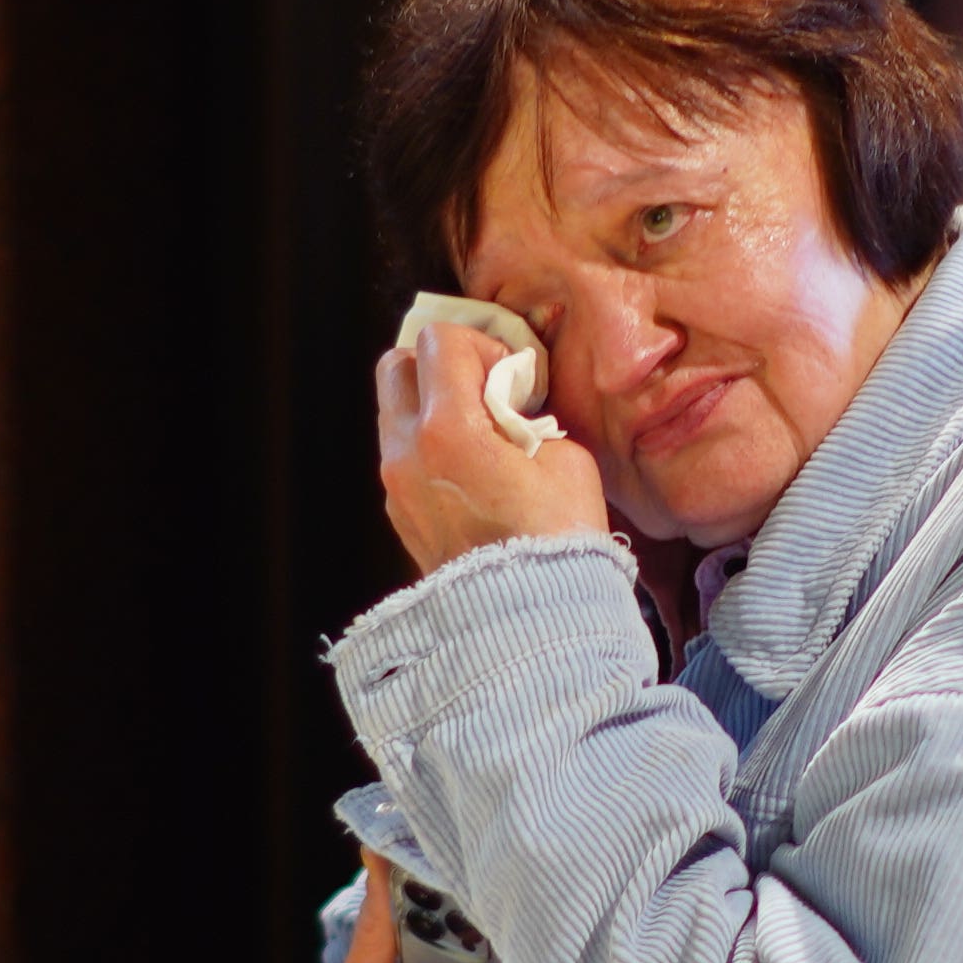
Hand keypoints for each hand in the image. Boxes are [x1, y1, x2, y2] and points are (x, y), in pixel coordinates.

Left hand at [375, 315, 608, 572]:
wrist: (529, 622)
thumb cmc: (556, 541)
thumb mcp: (566, 457)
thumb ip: (528, 415)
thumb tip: (511, 406)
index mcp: (447, 430)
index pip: (438, 340)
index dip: (481, 345)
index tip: (511, 378)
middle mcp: (406, 452)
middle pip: (397, 365)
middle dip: (442, 365)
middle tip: (486, 392)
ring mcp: (395, 485)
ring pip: (395, 409)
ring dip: (434, 404)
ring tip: (481, 435)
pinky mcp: (399, 512)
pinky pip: (402, 453)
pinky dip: (429, 443)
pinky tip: (472, 470)